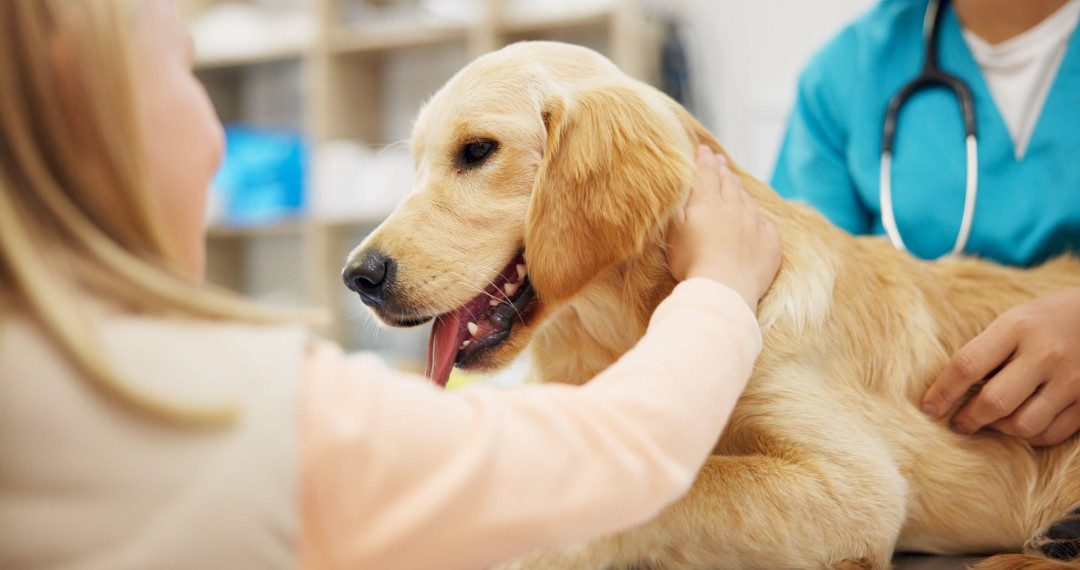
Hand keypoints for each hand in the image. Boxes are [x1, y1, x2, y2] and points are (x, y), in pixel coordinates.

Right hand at [665, 145, 781, 311]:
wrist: (725, 290)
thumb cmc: (692, 263)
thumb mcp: (674, 230)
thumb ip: (677, 204)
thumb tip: (681, 183)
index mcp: (708, 203)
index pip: (706, 174)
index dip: (703, 160)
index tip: (702, 149)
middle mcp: (734, 208)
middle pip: (728, 183)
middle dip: (721, 169)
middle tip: (718, 159)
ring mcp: (755, 224)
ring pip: (745, 199)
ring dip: (738, 187)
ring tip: (733, 180)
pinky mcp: (770, 242)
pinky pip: (763, 221)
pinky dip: (755, 212)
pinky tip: (752, 212)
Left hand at [922, 287, 1079, 445]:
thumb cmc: (1045, 319)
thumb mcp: (1012, 320)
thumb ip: (986, 351)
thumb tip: (950, 390)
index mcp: (1017, 328)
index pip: (968, 365)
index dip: (943, 391)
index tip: (929, 408)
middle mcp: (1045, 354)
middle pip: (995, 402)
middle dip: (968, 419)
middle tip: (957, 424)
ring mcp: (1070, 379)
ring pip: (1024, 424)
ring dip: (999, 430)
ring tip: (989, 423)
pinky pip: (1051, 433)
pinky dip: (1029, 436)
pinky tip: (1019, 427)